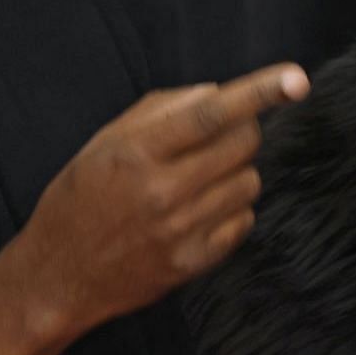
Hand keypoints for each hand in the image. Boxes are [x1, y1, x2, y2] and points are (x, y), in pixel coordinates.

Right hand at [3, 62, 309, 335]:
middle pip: (243, 144)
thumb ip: (159, 111)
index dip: (258, 91)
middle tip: (214, 137)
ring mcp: (181, 231)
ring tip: (196, 180)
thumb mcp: (103, 142)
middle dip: (241, 129)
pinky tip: (197, 211)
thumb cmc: (79, 198)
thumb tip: (217, 93)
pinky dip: (230, 208)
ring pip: (249, 182)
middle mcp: (162, 192)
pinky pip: (243, 221)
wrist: (59, 276)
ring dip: (235, 171)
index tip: (296, 78)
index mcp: (136, 153)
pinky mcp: (194, 263)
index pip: (210, 114)